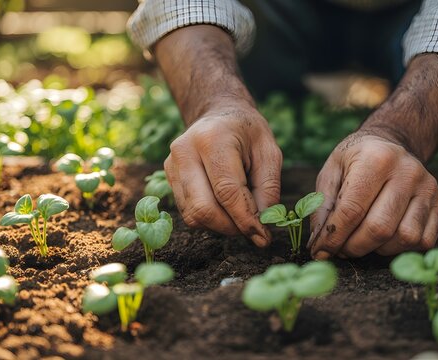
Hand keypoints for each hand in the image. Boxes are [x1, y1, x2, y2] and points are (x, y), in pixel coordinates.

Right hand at [164, 106, 282, 246]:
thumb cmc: (248, 133)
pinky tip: (225, 207)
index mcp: (212, 139)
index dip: (246, 220)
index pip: (227, 192)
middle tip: (253, 229)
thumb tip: (262, 227)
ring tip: (240, 214)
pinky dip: (210, 219)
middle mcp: (184, 151)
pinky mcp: (168, 177)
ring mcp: (171, 165)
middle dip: (231, 227)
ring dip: (221, 225)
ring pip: (193, 216)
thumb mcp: (270, 153)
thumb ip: (268, 190)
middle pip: (204, 209)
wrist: (220, 115)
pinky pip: (188, 212)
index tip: (263, 237)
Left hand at [308, 132, 437, 257]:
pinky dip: (401, 248)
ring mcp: (427, 187)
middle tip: (340, 249)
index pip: (352, 210)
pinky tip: (385, 239)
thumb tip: (319, 244)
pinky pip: (424, 241)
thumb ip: (322, 206)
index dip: (333, 237)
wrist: (390, 142)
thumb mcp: (331, 171)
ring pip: (404, 238)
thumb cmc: (356, 160)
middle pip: (379, 228)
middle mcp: (407, 172)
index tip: (320, 251)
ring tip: (363, 240)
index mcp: (376, 159)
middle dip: (354, 247)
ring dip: (379, 249)